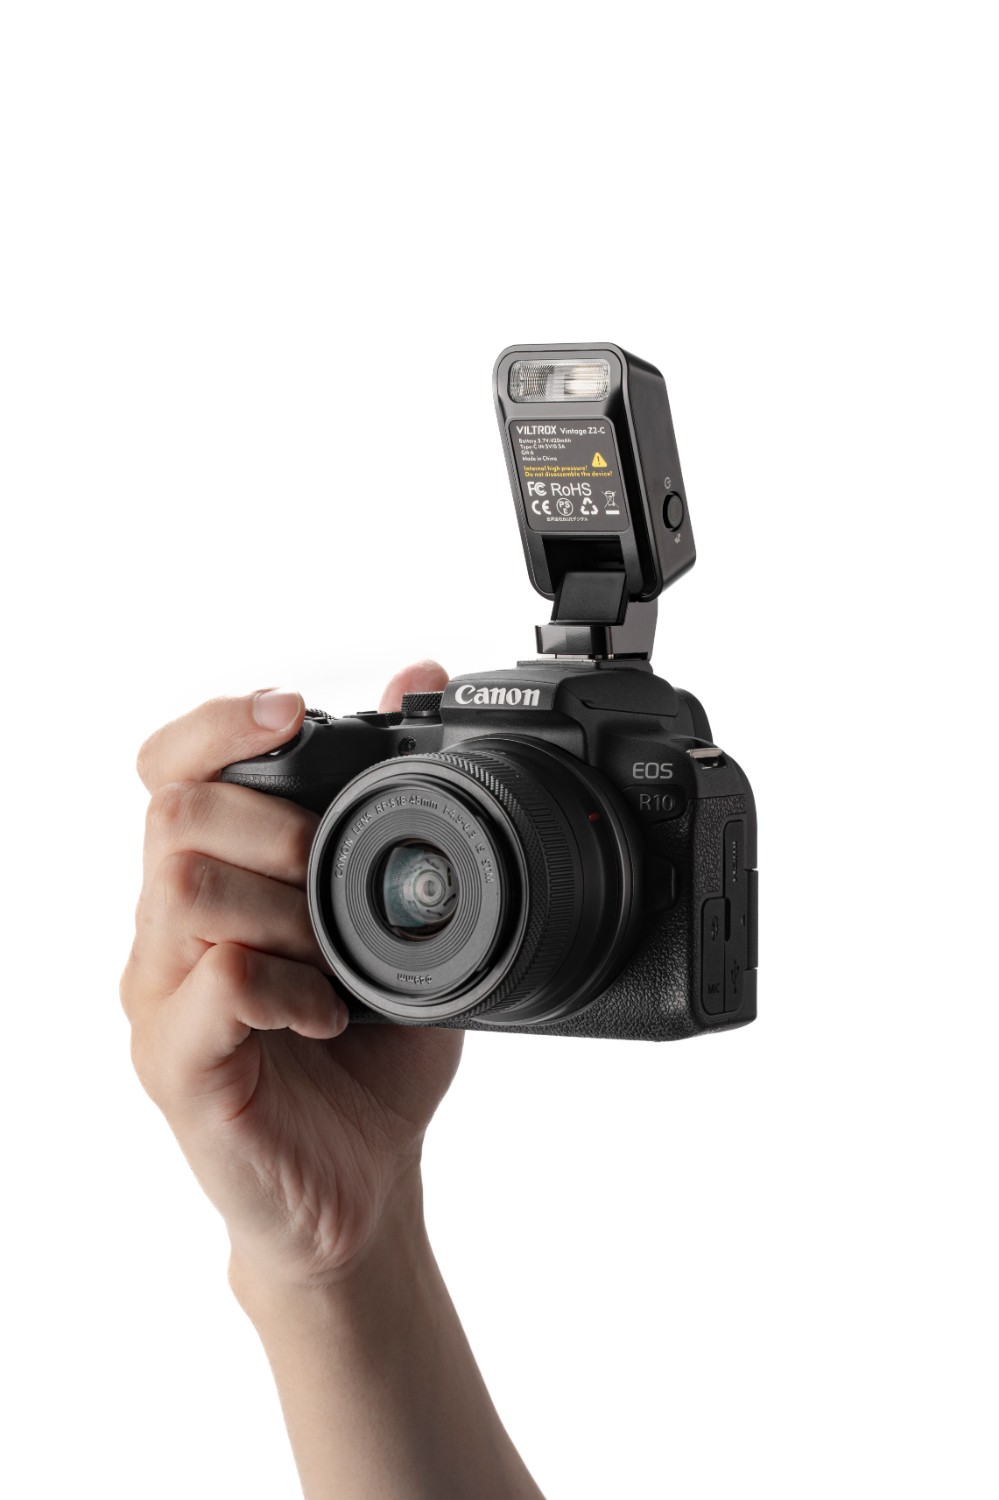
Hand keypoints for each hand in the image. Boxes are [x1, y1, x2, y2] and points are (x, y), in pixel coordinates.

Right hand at [120, 661, 462, 1287]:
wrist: (358, 1192)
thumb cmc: (368, 1059)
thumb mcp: (396, 921)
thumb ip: (393, 811)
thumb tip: (415, 674)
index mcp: (210, 887)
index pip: (166, 771)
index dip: (215, 724)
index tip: (290, 711)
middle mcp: (167, 934)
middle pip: (173, 812)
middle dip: (273, 820)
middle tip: (332, 871)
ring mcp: (162, 1001)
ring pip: (186, 886)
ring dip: (286, 905)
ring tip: (334, 959)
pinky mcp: (179, 1066)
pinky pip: (220, 983)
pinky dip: (290, 984)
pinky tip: (329, 1014)